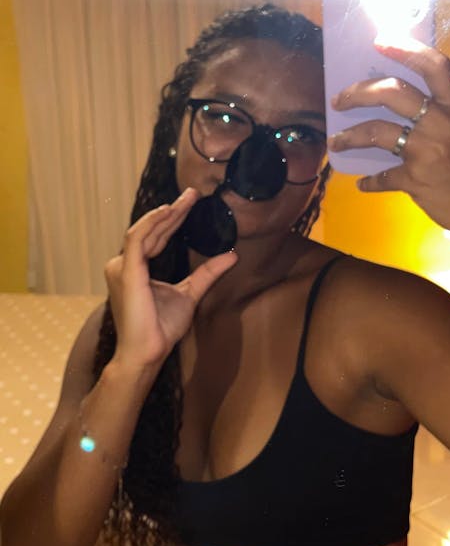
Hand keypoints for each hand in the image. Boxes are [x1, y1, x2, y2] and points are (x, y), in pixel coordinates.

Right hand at [104, 188, 237, 370]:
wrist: (147, 352)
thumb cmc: (161, 329)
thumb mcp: (190, 294)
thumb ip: (207, 274)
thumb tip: (231, 256)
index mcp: (135, 268)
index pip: (156, 237)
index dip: (173, 219)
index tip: (191, 202)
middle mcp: (123, 265)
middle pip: (151, 231)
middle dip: (173, 212)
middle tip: (193, 194)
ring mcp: (121, 267)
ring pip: (144, 231)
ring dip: (166, 214)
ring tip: (187, 200)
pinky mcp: (126, 271)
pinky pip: (138, 239)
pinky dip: (153, 223)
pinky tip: (169, 212)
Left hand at [328, 39, 449, 243]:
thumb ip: (437, 117)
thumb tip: (396, 110)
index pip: (434, 66)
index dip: (406, 48)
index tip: (380, 39)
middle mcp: (441, 123)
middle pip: (393, 93)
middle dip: (359, 92)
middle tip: (339, 100)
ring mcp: (427, 151)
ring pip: (377, 131)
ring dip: (350, 136)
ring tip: (336, 142)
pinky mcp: (415, 179)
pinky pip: (382, 177)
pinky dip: (370, 181)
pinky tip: (363, 183)